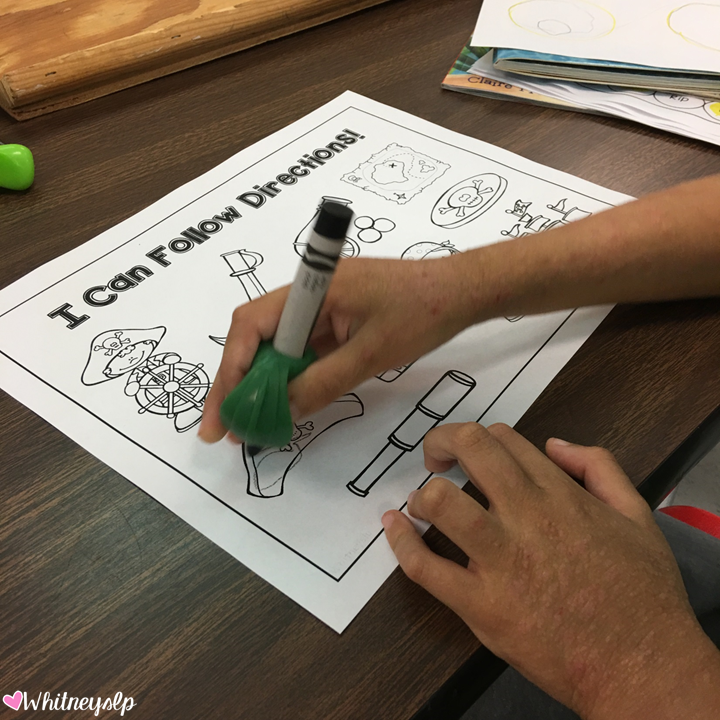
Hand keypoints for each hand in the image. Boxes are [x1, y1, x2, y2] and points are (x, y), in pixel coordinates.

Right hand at [198, 256, 471, 441]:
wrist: (462, 292)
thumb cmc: (422, 313)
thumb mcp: (370, 355)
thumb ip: (323, 383)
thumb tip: (282, 413)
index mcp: (310, 288)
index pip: (252, 325)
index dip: (231, 370)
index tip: (223, 412)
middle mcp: (307, 294)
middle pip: (256, 336)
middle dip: (237, 382)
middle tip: (224, 428)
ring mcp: (320, 307)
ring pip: (277, 346)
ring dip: (262, 383)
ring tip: (249, 424)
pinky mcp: (335, 319)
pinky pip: (302, 349)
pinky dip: (290, 377)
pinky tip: (283, 404)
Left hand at [382, 424, 719, 719]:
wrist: (642, 668)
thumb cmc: (643, 594)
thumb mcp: (639, 515)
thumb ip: (600, 467)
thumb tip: (553, 444)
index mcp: (560, 494)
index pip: (504, 438)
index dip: (483, 437)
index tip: (473, 452)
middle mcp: (526, 517)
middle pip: (470, 449)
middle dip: (443, 440)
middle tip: (435, 456)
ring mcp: (500, 561)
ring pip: (441, 501)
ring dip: (424, 493)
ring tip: (422, 501)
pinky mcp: (480, 605)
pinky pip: (425, 568)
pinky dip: (402, 543)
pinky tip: (395, 527)